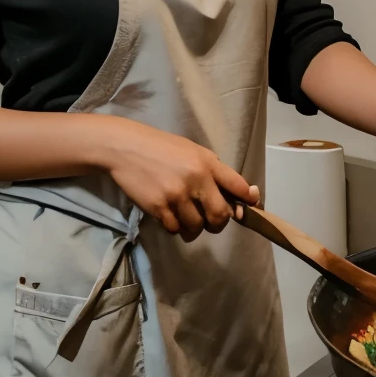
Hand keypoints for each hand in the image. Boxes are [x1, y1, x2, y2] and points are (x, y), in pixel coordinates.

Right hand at [101, 119, 257, 241]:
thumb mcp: (191, 150)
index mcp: (207, 162)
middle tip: (211, 221)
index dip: (248, 200)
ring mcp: (177, 195)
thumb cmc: (161, 147)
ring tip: (185, 217)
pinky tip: (169, 214)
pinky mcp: (159, 207)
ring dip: (193, 227)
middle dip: (219, 223)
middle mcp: (196, 179)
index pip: (237, 185)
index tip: (250, 207)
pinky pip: (175, 229)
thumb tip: (233, 195)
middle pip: (221, 215)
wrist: (125, 147)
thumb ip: (212, 169)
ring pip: (197, 227)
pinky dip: (175, 226)